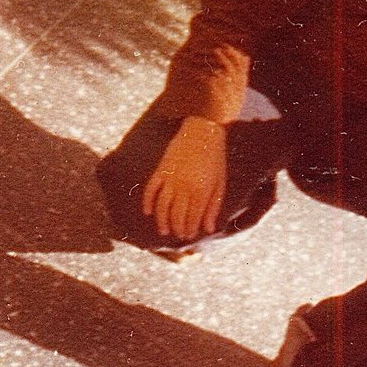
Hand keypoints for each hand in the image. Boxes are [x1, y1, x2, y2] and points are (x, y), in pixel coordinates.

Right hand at [142, 116, 226, 239]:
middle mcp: (184, 186)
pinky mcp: (161, 169)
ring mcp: (171, 177)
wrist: (203, 130)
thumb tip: (208, 229)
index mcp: (201, 190)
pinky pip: (150, 189)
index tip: (189, 236)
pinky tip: (147, 212)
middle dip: (177, 228)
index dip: (189, 229)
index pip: (192, 217)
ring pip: (162, 206)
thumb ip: (213, 207)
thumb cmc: (215, 158)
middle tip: (178, 235)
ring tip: (163, 230)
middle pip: (176, 214)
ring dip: (162, 221)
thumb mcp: (219, 183)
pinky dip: (147, 202)